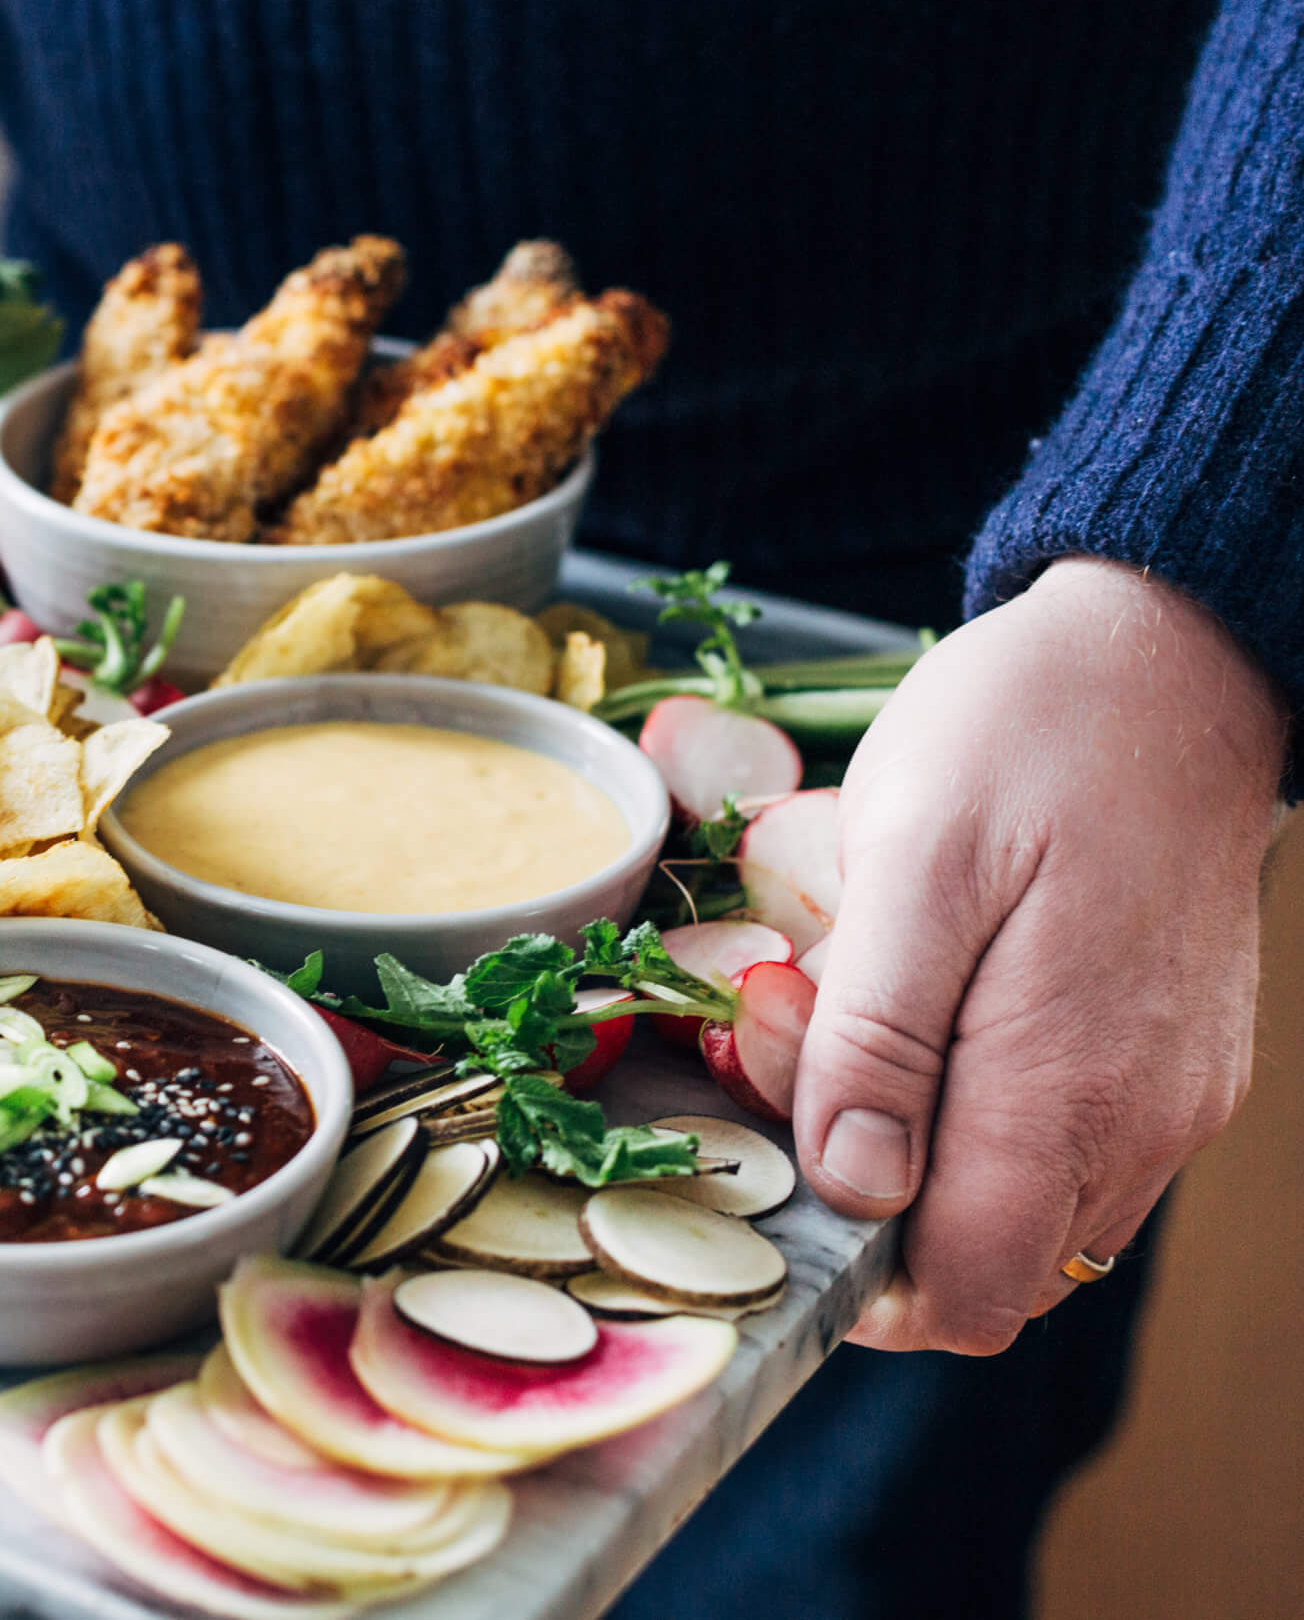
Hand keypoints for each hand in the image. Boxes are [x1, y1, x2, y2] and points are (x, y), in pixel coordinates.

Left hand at [795, 556, 1282, 1353]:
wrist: (1167, 652)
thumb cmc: (1026, 734)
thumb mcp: (912, 860)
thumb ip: (878, 1039)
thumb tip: (855, 1188)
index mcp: (1068, 1086)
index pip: (965, 1293)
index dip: (855, 1282)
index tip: (774, 1185)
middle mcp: (1139, 1121)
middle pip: (988, 1264)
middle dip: (871, 1202)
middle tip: (794, 1062)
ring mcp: (1168, 1097)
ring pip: (1024, 1212)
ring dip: (921, 1157)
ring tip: (852, 1018)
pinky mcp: (1172, 1061)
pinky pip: (1064, 1147)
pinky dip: (979, 1115)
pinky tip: (925, 1009)